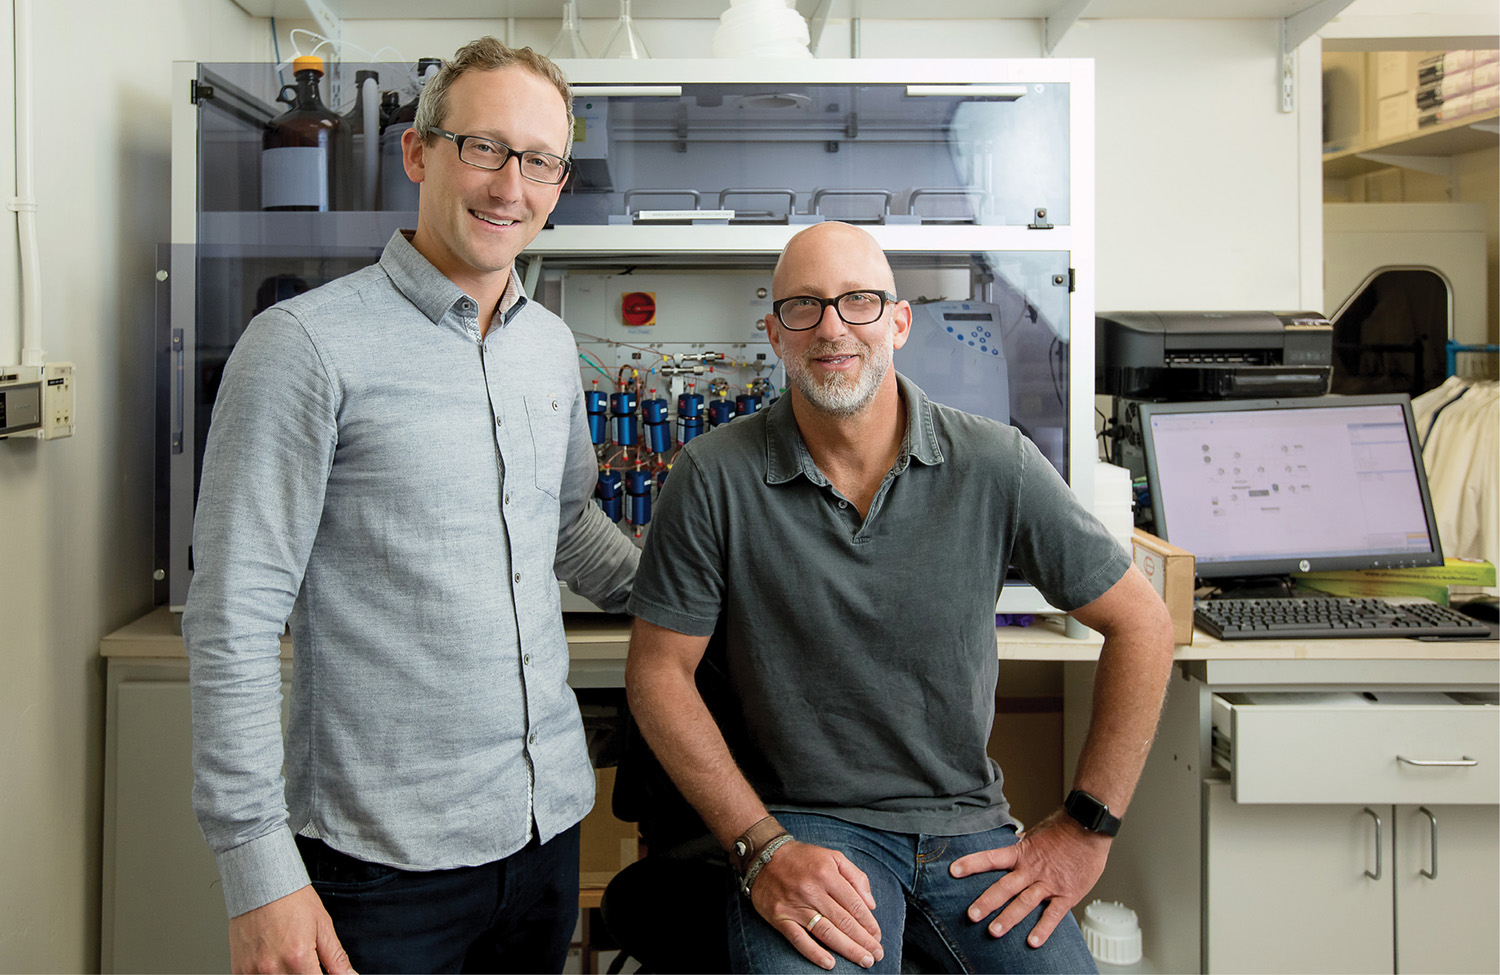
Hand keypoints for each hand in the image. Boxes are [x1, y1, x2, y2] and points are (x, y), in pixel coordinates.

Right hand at [228, 885, 354, 973]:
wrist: (261, 882)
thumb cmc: (291, 899)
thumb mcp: (322, 926)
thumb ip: (336, 958)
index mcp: (298, 958)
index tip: (320, 970)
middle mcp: (273, 968)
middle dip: (305, 974)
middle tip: (307, 962)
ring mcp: (253, 971)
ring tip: (290, 958)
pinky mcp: (239, 970)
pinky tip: (274, 962)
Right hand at [749, 841, 884, 970]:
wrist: (764, 855)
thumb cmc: (803, 858)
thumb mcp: (833, 856)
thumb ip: (856, 877)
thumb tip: (870, 904)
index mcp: (827, 874)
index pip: (854, 905)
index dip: (869, 924)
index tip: (877, 936)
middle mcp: (812, 890)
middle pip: (843, 921)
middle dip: (863, 941)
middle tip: (876, 954)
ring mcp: (795, 906)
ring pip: (826, 932)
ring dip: (847, 949)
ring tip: (864, 960)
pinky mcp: (780, 917)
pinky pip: (799, 939)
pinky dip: (814, 953)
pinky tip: (829, 964)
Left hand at [948, 811, 1109, 948]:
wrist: (1088, 826)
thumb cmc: (1063, 828)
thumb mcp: (1036, 834)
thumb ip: (1022, 846)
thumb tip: (1010, 846)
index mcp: (1022, 853)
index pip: (991, 858)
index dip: (972, 864)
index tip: (954, 870)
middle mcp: (1032, 869)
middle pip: (1005, 887)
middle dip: (987, 902)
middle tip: (972, 915)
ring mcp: (1048, 883)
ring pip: (1025, 903)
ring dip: (1009, 918)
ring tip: (994, 931)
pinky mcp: (1066, 894)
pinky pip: (1053, 915)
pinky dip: (1043, 929)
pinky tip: (1033, 942)